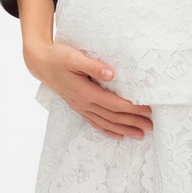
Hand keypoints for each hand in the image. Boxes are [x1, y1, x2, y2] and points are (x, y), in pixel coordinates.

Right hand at [24, 41, 153, 139]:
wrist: (40, 64)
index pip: (114, 104)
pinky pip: (95, 123)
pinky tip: (119, 135)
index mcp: (85, 92)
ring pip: (105, 123)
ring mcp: (80, 107)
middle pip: (113, 117)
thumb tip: (111, 74)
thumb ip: (93, 66)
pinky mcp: (78, 107)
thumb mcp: (74, 57)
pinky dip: (108, 130)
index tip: (148, 109)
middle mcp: (83, 103)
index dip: (132, 108)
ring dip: (124, 129)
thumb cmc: (58, 57)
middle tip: (151, 126)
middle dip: (133, 122)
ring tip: (141, 134)